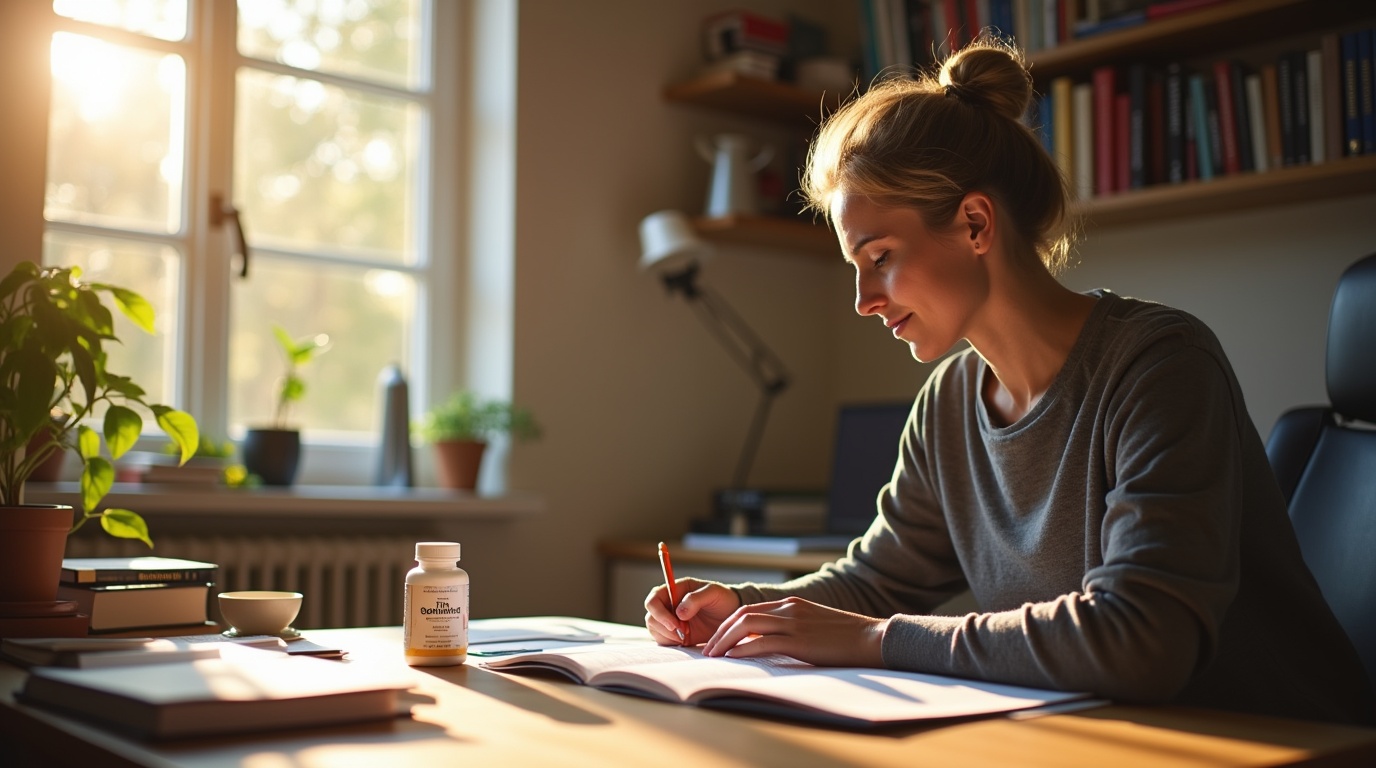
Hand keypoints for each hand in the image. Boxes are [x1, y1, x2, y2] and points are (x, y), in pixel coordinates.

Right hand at [644, 579, 740, 645]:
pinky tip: (685, 641)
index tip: (675, 623)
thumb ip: (695, 599)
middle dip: (665, 627)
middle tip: (685, 632)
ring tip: (687, 636)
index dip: (659, 612)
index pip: (654, 599)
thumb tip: (678, 613)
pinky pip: (662, 640)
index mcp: (674, 589)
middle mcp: (668, 604)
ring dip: (668, 636)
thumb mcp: (713, 593)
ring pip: (655, 629)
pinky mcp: (674, 633)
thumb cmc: (723, 599)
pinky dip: (671, 642)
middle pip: (651, 616)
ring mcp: (670, 619)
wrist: (731, 615)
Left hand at [701, 596, 887, 666]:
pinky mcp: (800, 640)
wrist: (872, 638)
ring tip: (713, 656)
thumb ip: (792, 629)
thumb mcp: (814, 626)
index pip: (749, 610)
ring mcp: (794, 623)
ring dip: (725, 641)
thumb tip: (770, 645)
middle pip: (742, 615)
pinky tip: (732, 658)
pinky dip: (743, 650)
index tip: (717, 640)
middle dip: (720, 633)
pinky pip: (763, 642)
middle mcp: (789, 609)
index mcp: (791, 604)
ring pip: (747, 626)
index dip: (728, 625)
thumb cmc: (846, 638)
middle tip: (707, 650)